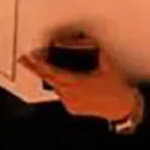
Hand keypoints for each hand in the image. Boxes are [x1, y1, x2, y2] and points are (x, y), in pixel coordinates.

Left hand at [20, 47, 141, 124]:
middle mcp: (70, 94)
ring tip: (54, 70)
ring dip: (53, 78)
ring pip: (56, 88)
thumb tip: (81, 40)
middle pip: (48, 80)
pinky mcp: (72, 109)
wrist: (123, 107)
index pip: (51, 72)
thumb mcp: (106, 63)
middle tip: (27, 61)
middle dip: (37, 69)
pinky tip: (72, 84)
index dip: (38, 63)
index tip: (30, 56)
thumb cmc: (116, 87)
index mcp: (76, 82)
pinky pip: (63, 96)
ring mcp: (70, 103)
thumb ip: (92, 49)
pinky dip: (64, 88)